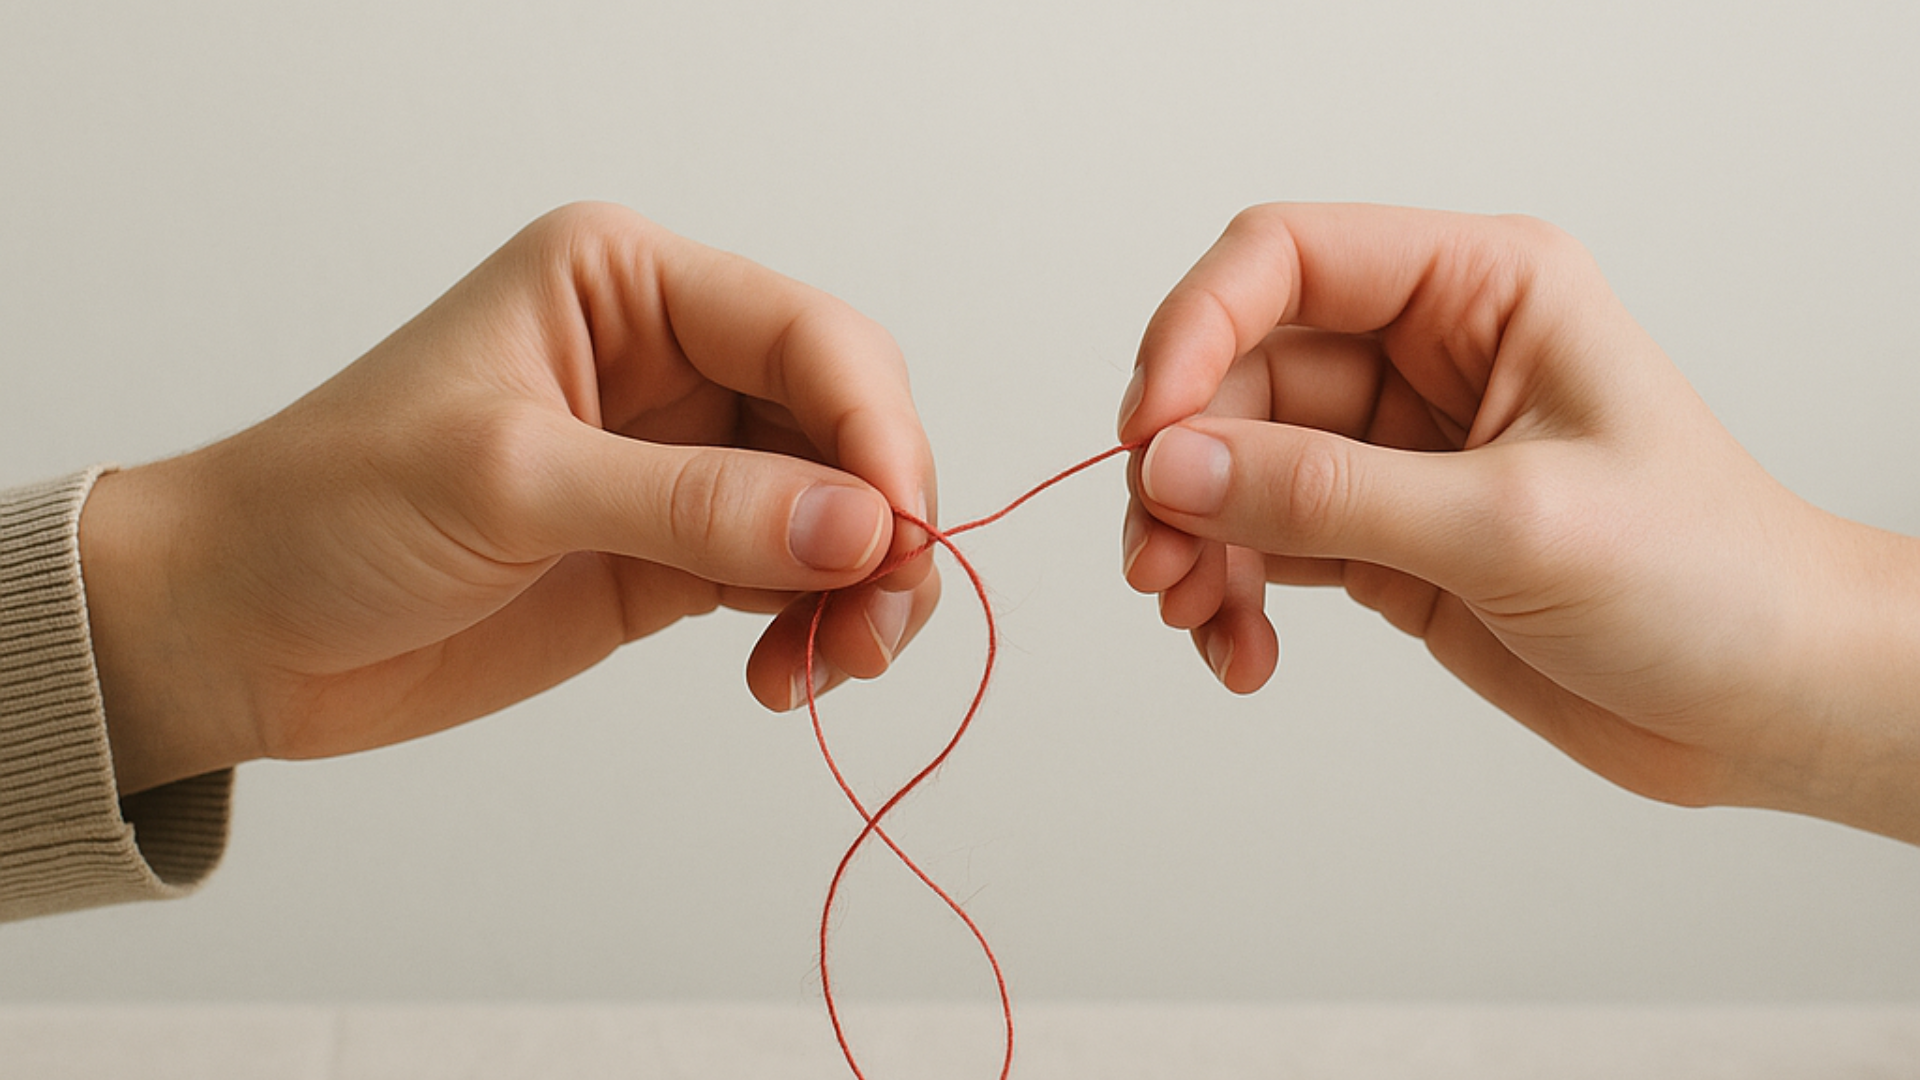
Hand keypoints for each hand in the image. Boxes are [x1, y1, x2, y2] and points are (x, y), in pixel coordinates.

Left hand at [80, 202, 939, 794]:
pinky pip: (792, 579)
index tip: (898, 535)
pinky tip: (781, 677)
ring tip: (827, 669)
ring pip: (837, 510)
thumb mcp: (512, 485)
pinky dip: (814, 629)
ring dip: (860, 592)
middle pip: (845, 424)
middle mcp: (669, 359)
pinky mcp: (674, 554)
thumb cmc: (327, 512)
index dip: (876, 431)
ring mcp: (677, 463)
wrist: (239, 629)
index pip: (809, 336)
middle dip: (881, 523)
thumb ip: (695, 505)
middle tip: (875, 624)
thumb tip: (863, 529)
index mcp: (625, 283)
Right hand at [1118, 203, 1919, 842]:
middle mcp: (1428, 355)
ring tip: (1197, 617)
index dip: (1196, 330)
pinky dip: (1233, 594)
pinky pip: (1265, 542)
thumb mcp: (1510, 524)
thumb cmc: (1708, 580)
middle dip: (1184, 468)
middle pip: (1241, 375)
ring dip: (1196, 541)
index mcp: (1481, 290)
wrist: (1769, 703)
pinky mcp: (1385, 536)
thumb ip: (1328, 493)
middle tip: (1159, 558)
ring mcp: (1400, 451)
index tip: (1150, 432)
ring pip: (1236, 466)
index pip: (1287, 258)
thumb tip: (1173, 467)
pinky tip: (1244, 650)